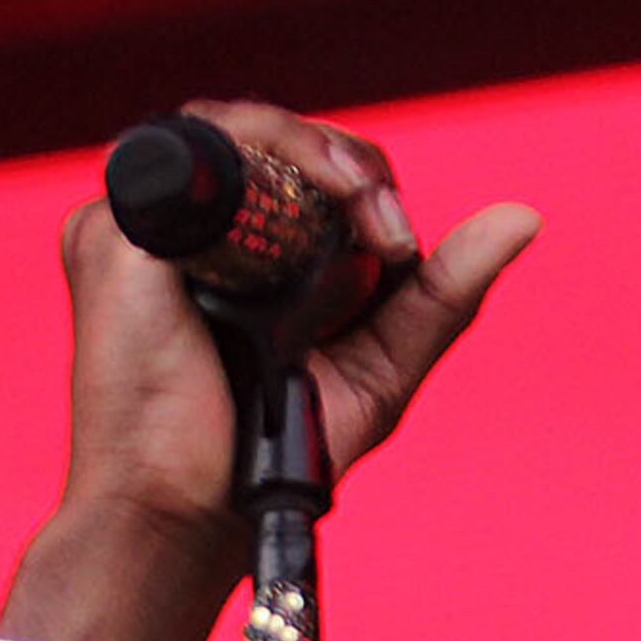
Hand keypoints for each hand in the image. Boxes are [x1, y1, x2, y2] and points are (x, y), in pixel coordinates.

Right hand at [32, 102, 543, 640]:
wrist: (191, 513)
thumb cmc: (273, 453)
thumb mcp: (381, 361)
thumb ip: (444, 293)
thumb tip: (526, 217)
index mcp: (250, 250)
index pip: (312, 167)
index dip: (365, 182)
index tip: (400, 245)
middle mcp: (196, 227)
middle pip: (278, 138)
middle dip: (347, 165)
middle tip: (388, 232)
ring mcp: (150, 223)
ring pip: (235, 127)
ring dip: (310, 150)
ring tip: (358, 207)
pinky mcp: (115, 230)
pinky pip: (189, 152)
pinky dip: (256, 152)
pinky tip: (300, 197)